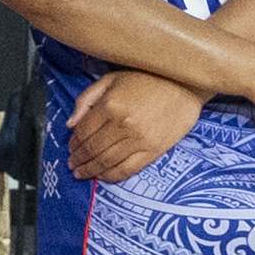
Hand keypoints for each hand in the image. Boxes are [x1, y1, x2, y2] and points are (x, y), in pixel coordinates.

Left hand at [63, 71, 204, 182]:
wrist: (185, 84)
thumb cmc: (145, 78)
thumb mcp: (110, 80)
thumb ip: (86, 100)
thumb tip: (70, 124)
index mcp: (110, 105)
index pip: (83, 132)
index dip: (73, 143)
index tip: (70, 149)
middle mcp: (122, 125)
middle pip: (93, 149)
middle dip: (79, 159)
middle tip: (72, 165)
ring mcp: (139, 140)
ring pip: (107, 162)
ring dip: (90, 170)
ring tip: (82, 174)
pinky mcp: (154, 151)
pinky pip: (128, 169)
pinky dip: (112, 176)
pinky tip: (102, 176)